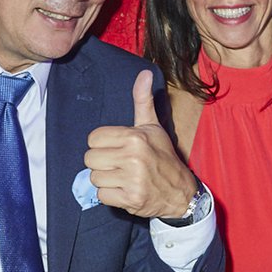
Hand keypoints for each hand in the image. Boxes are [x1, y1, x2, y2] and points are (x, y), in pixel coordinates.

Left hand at [85, 71, 196, 220]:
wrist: (180, 192)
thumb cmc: (163, 156)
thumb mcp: (152, 127)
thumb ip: (143, 100)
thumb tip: (144, 73)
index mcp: (135, 137)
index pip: (94, 138)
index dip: (102, 144)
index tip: (116, 148)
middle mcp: (133, 158)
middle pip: (90, 158)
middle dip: (102, 163)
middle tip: (119, 164)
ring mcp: (132, 180)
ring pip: (94, 178)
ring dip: (105, 180)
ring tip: (122, 177)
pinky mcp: (131, 199)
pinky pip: (101, 196)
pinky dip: (110, 196)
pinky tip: (124, 190)